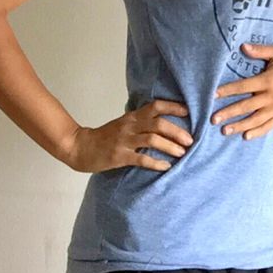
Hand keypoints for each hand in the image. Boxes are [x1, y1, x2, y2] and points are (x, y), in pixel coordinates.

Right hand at [65, 99, 193, 173]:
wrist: (81, 147)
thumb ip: (142, 121)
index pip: (156, 106)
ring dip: (170, 146)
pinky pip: (141, 159)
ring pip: (152, 140)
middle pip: (159, 124)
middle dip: (177, 132)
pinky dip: (156, 163)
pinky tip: (166, 166)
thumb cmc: (106, 136)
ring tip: (182, 153)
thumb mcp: (125, 123)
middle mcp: (130, 126)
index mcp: (133, 116)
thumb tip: (167, 122)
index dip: (173, 107)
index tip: (189, 112)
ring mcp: (125, 141)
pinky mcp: (120, 156)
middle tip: (190, 140)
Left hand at [211, 42, 272, 140]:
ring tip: (225, 130)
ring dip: (240, 125)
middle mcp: (271, 96)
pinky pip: (268, 125)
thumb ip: (261, 50)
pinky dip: (257, 132)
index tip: (213, 95)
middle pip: (246, 106)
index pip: (244, 86)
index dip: (228, 90)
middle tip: (213, 119)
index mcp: (268, 80)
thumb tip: (243, 47)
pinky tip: (245, 136)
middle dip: (229, 112)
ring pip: (256, 119)